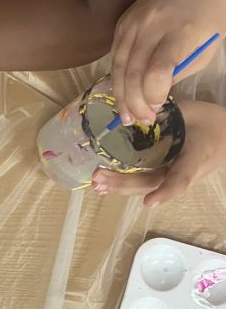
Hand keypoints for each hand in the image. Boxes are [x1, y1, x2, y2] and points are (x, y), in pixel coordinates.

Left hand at [91, 100, 225, 205]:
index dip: (166, 191)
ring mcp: (174, 176)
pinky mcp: (166, 175)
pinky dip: (124, 183)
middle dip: (125, 183)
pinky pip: (145, 182)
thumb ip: (169, 110)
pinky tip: (104, 185)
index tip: (149, 203)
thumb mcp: (194, 111)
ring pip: (146, 185)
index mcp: (196, 158)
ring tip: (96, 183)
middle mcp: (184, 173)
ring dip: (120, 186)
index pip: (181, 178)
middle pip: (152, 183)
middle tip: (99, 179)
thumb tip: (139, 106)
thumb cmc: (212, 123)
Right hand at [111, 0, 225, 125]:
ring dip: (121, 95)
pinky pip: (115, 56)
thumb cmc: (210, 13)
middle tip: (138, 122)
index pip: (157, 70)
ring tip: (126, 115)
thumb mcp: (207, 47)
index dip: (152, 95)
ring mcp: (132, 23)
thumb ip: (180, 72)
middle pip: (133, 73)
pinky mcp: (122, 23)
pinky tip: (123, 92)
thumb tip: (154, 97)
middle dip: (134, 102)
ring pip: (118, 67)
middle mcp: (151, 26)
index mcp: (180, 32)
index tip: (156, 108)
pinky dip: (118, 77)